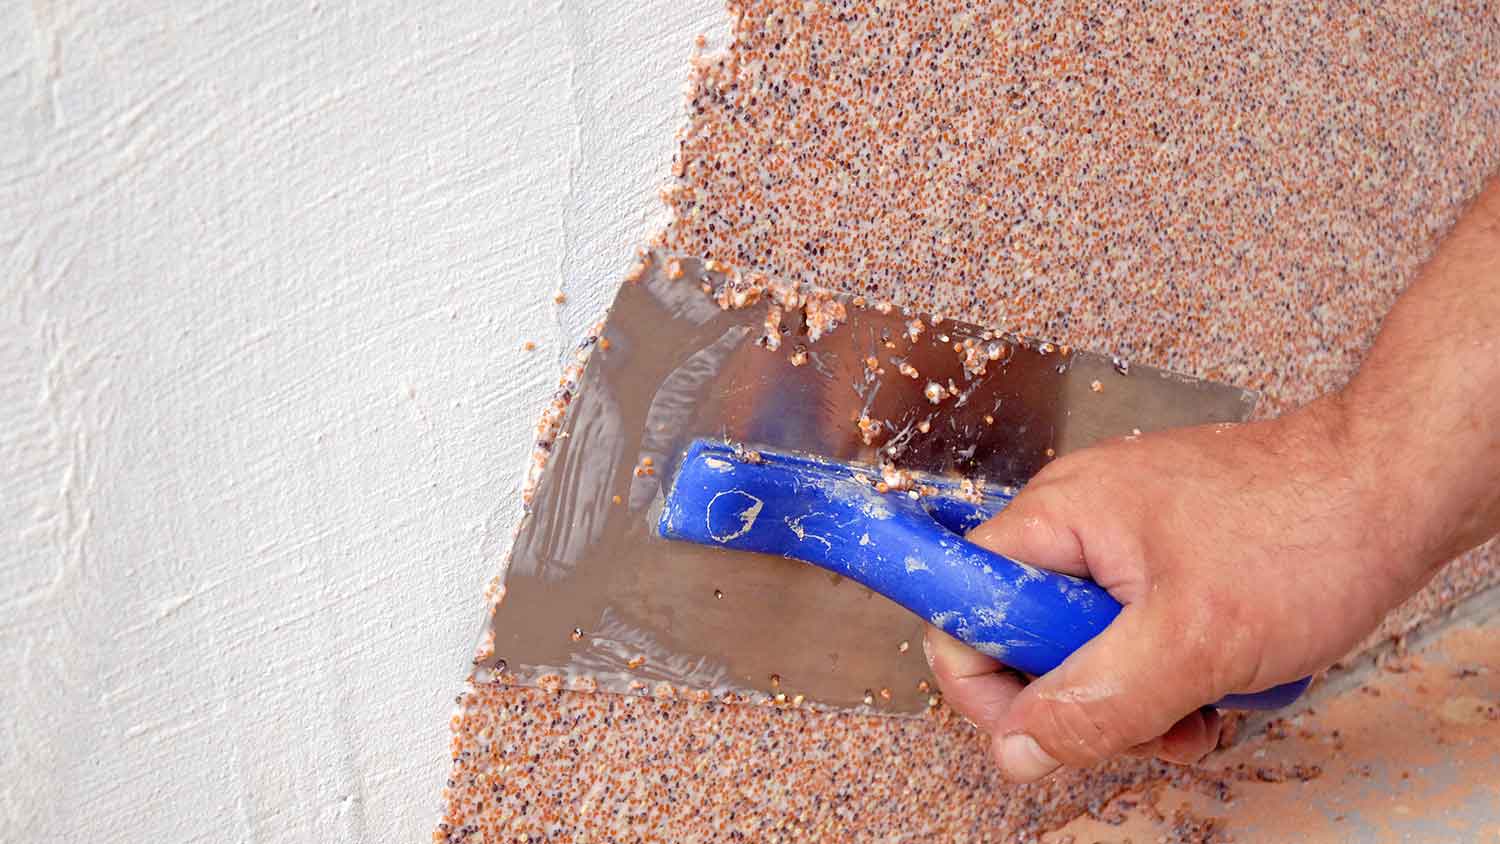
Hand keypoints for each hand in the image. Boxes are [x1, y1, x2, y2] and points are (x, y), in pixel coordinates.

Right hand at [924, 398, 1433, 781]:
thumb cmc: (1306, 532)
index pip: (960, 602)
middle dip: (1085, 699)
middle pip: (1025, 636)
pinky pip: (1135, 632)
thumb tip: (1016, 748)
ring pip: (1086, 645)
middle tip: (1152, 715)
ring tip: (1203, 701)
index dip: (985, 678)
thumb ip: (1094, 701)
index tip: (1044, 724)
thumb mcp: (1192, 641)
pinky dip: (1173, 671)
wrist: (1396, 486)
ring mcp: (1123, 537)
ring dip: (1139, 695)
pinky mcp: (1166, 555)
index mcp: (1058, 516)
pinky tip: (1221, 679)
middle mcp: (1077, 520)